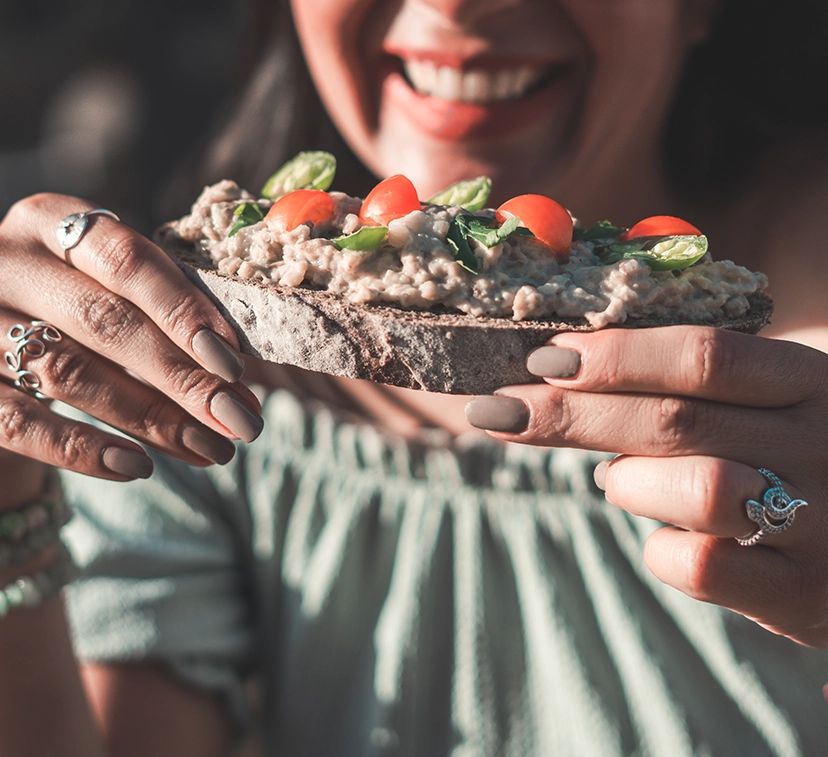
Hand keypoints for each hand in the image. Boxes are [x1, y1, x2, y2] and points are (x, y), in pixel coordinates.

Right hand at [0, 194, 263, 485]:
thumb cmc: (74, 306)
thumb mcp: (107, 286)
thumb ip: (160, 311)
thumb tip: (236, 371)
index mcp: (50, 222)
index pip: (126, 260)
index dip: (185, 312)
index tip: (234, 364)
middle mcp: (5, 262)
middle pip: (105, 323)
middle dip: (183, 378)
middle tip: (240, 420)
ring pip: (70, 374)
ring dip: (152, 419)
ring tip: (214, 449)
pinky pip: (20, 423)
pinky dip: (82, 450)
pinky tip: (139, 467)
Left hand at [465, 325, 827, 646]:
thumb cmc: (805, 452)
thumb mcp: (778, 398)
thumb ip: (702, 378)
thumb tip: (569, 368)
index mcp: (813, 381)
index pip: (704, 354)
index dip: (615, 354)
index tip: (543, 357)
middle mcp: (822, 445)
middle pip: (674, 420)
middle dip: (570, 414)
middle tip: (500, 410)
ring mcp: (819, 524)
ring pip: (692, 491)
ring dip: (627, 481)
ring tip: (616, 478)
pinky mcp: (803, 595)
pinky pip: (700, 565)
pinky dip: (659, 546)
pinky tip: (663, 533)